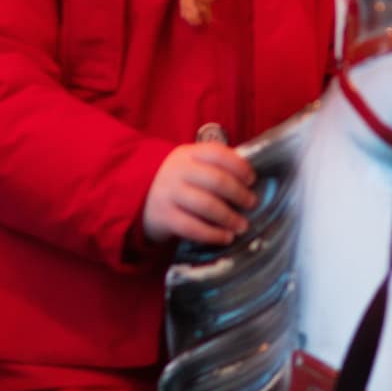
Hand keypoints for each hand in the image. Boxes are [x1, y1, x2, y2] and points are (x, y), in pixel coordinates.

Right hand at [142, 143, 257, 244]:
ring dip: (229, 217)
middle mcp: (178, 171)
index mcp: (189, 153)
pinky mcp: (164, 217)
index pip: (217, 153)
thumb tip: (250, 181)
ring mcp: (169, 193)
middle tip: (252, 203)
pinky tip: (225, 237)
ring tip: (242, 225)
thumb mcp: (192, 164)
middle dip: (238, 193)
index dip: (239, 166)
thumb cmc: (179, 180)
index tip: (252, 179)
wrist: (139, 196)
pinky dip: (213, 234)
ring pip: (206, 205)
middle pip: (215, 180)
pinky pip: (192, 227)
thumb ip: (215, 167)